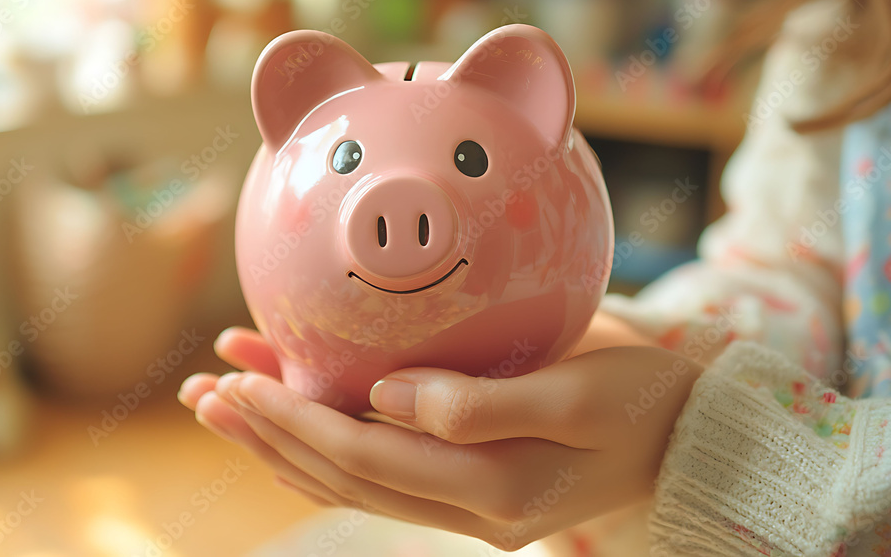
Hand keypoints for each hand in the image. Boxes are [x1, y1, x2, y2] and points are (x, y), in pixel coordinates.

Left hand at [179, 326, 700, 550]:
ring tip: (220, 400)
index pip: (366, 458)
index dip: (297, 423)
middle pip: (342, 474)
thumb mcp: (579, 394)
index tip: (239, 384)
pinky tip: (290, 408)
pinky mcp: (467, 477)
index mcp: (491, 488)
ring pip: (351, 474)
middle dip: (268, 434)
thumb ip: (482, 403)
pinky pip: (380, 462)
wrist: (686, 434)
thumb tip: (387, 396)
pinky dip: (327, 436)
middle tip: (204, 394)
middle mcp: (466, 506)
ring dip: (281, 441)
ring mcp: (464, 499)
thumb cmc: (642, 400)